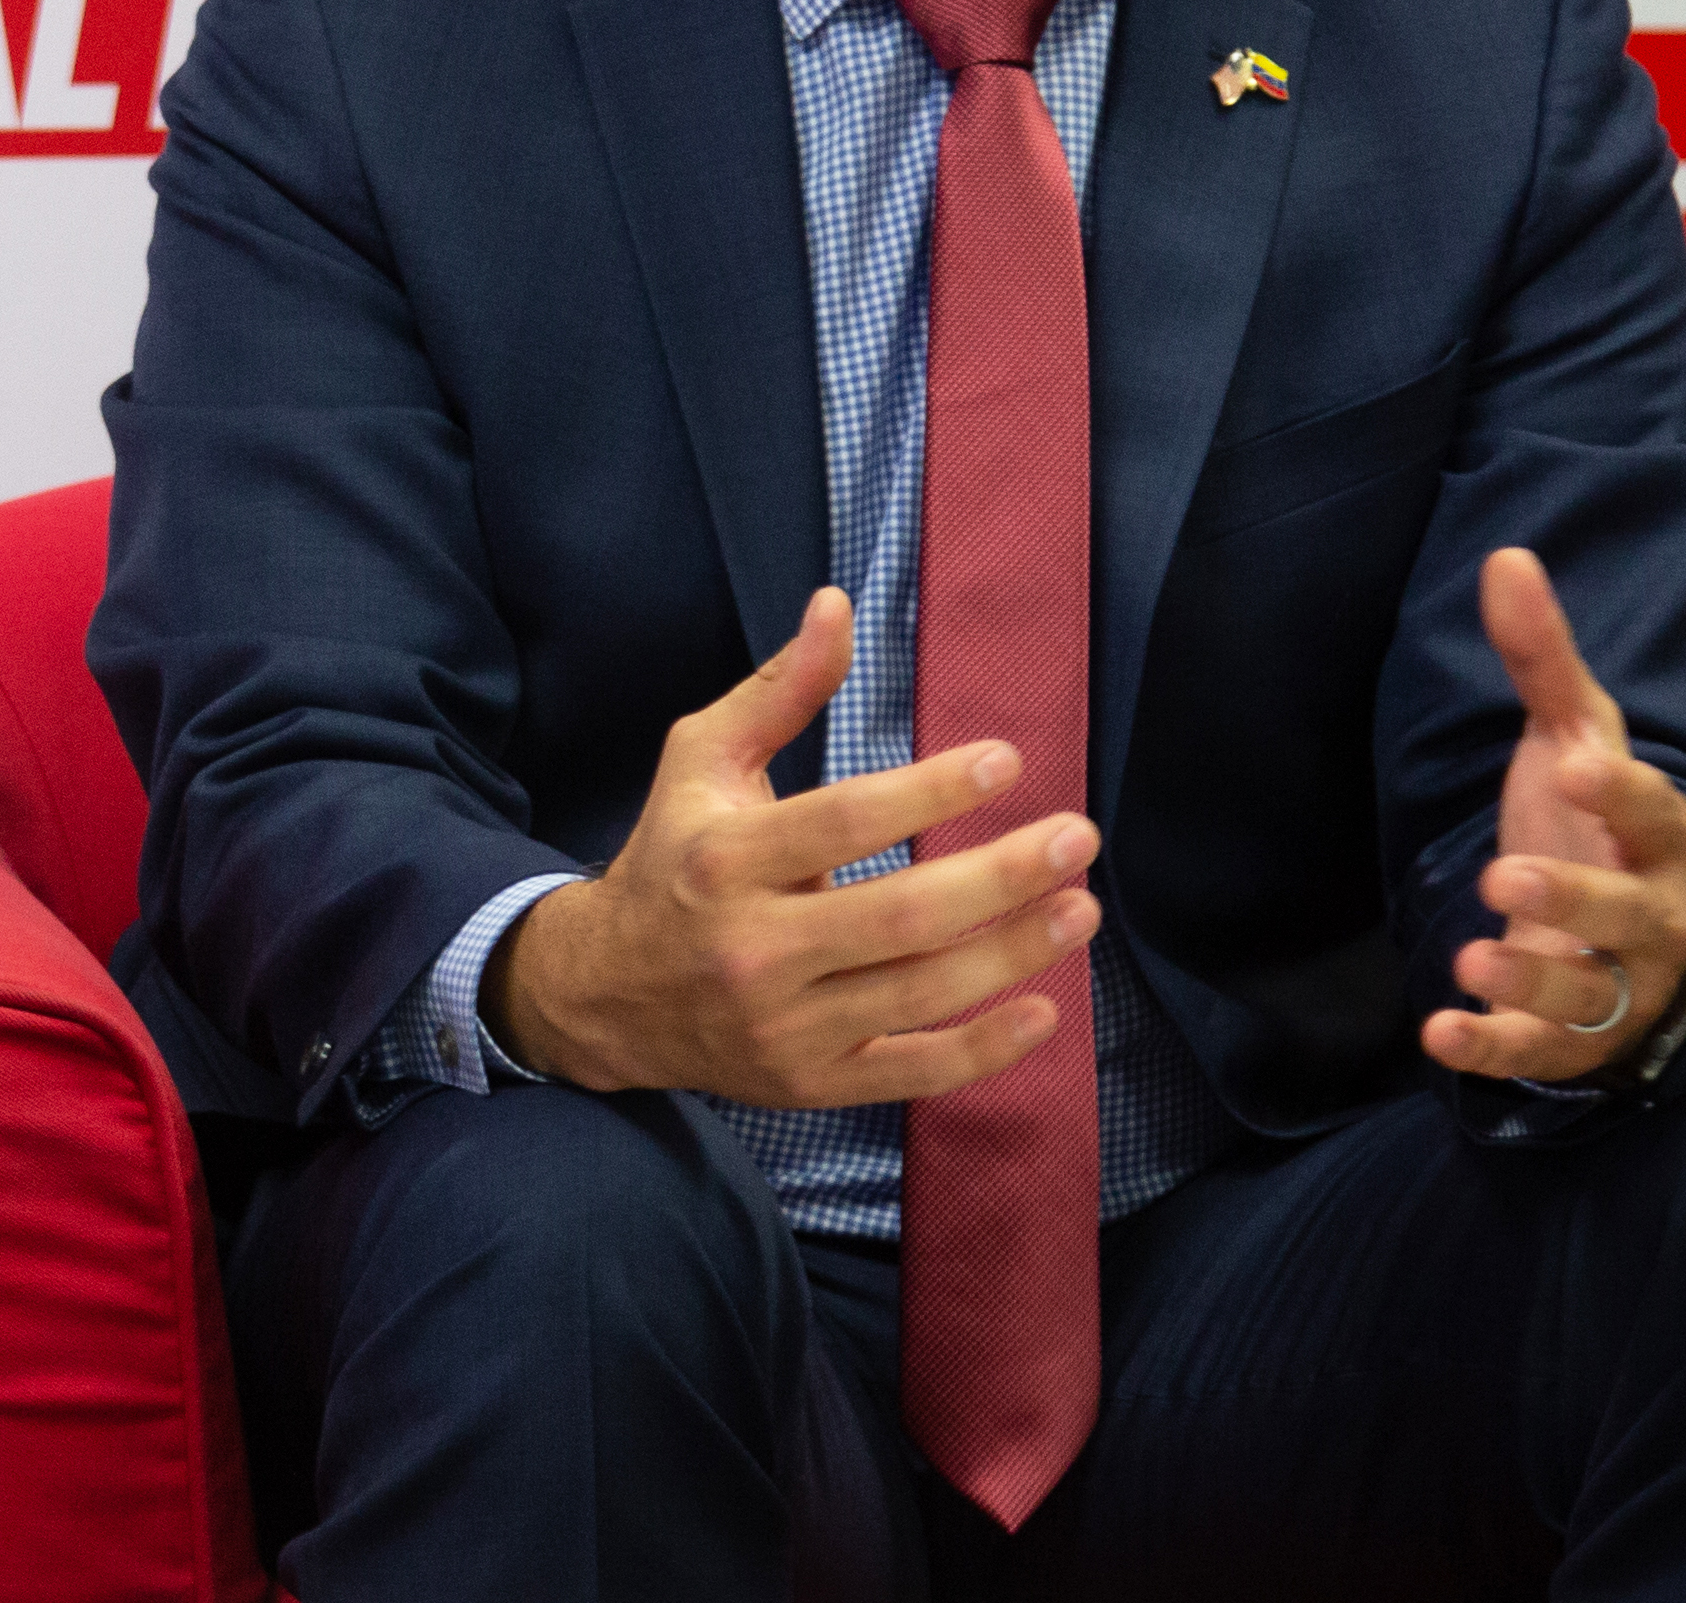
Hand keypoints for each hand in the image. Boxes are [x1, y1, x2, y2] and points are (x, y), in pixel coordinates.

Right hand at [484, 586, 1103, 1109]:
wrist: (605, 994)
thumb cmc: (672, 858)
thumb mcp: (702, 760)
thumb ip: (777, 690)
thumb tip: (838, 605)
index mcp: (726, 858)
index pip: (842, 822)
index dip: (928, 791)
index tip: (1006, 761)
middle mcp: (753, 948)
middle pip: (899, 916)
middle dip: (1000, 877)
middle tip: (1077, 839)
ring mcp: (784, 1025)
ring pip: (918, 994)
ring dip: (1012, 954)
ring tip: (1080, 910)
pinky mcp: (807, 1081)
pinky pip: (908, 1074)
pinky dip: (982, 1053)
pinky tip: (1044, 1011)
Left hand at [1420, 547, 1685, 1085]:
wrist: (1619, 946)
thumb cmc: (1595, 825)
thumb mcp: (1573, 740)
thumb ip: (1543, 661)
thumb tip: (1505, 557)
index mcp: (1661, 838)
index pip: (1659, 813)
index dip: (1622, 790)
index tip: (1573, 761)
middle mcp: (1652, 918)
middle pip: (1630, 916)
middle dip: (1574, 898)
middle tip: (1503, 878)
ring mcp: (1617, 988)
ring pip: (1589, 994)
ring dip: (1530, 978)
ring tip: (1469, 955)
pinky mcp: (1569, 1043)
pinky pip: (1537, 1053)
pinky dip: (1491, 1048)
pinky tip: (1438, 1034)